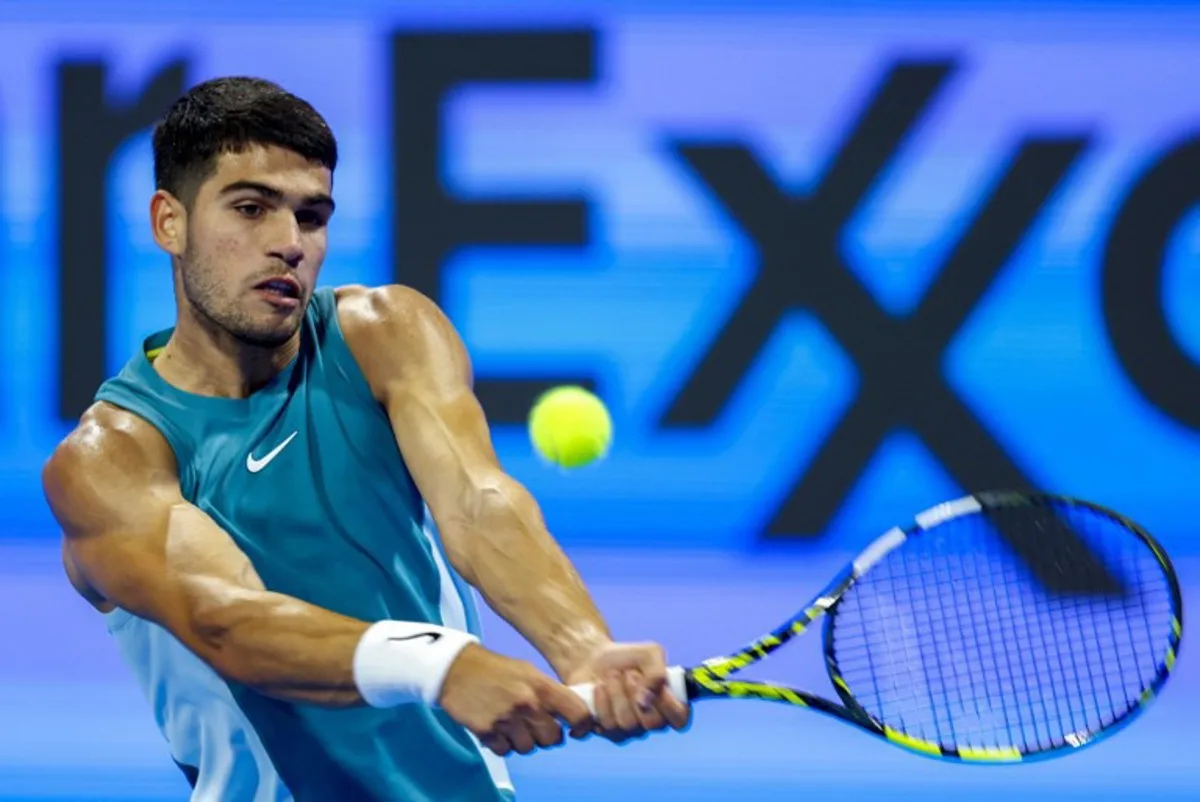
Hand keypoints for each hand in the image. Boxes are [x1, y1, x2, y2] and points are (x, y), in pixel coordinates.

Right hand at [438, 643, 591, 757]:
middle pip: (553, 739)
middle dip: (547, 735)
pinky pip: (506, 751)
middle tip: (536, 725)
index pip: (578, 714)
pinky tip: (497, 728)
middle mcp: (528, 704)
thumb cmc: (497, 670)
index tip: (576, 729)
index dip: (582, 725)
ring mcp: (507, 720)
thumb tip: (571, 714)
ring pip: (529, 748)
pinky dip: (503, 744)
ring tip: (512, 725)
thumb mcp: (529, 671)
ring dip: (523, 740)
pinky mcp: (487, 732)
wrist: (457, 669)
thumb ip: (550, 692)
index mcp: (542, 686)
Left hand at [565, 641, 690, 743]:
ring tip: (612, 676)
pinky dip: (601, 700)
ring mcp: (630, 730)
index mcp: (668, 704)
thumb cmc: (627, 657)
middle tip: (629, 673)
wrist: (594, 658)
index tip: (655, 686)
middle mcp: (651, 721)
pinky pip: (606, 725)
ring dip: (616, 692)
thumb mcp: (650, 653)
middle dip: (637, 692)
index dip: (669, 705)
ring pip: (627, 723)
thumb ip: (657, 673)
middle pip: (651, 723)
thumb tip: (647, 700)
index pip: (680, 719)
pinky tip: (598, 687)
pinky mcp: (607, 732)